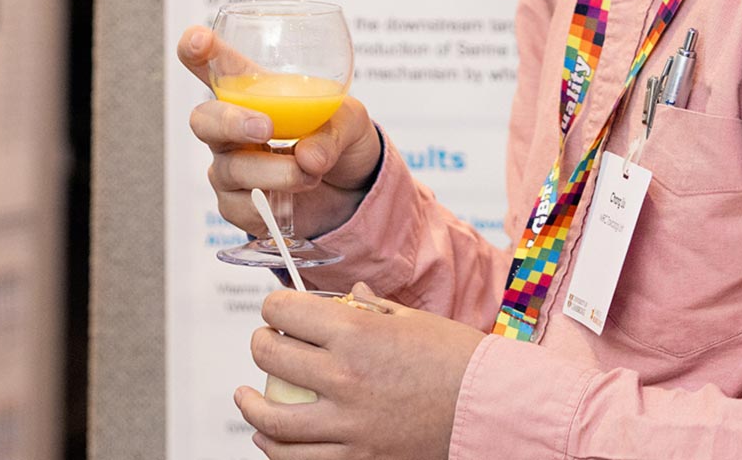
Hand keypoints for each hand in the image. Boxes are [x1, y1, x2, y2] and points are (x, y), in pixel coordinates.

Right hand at [179, 26, 383, 240]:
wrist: (351, 189)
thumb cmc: (338, 138)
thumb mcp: (349, 120)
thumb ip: (332, 130)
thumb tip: (309, 156)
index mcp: (251, 89)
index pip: (213, 63)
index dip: (196, 49)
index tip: (200, 40)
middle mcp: (232, 125)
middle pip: (203, 120)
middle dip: (231, 123)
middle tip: (266, 127)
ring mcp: (230, 166)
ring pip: (230, 169)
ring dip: (274, 172)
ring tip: (310, 172)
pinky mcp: (237, 204)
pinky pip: (239, 207)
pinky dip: (272, 204)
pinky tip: (294, 199)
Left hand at [239, 285, 484, 458]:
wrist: (494, 410)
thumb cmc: (456, 360)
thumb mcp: (411, 320)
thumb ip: (370, 310)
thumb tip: (348, 298)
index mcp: (355, 333)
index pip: (283, 311)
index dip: (273, 306)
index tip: (277, 309)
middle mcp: (344, 377)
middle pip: (269, 356)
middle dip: (261, 344)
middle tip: (266, 343)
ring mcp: (349, 424)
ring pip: (272, 419)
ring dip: (250, 405)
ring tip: (246, 396)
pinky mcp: (359, 459)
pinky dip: (275, 449)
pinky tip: (268, 436)